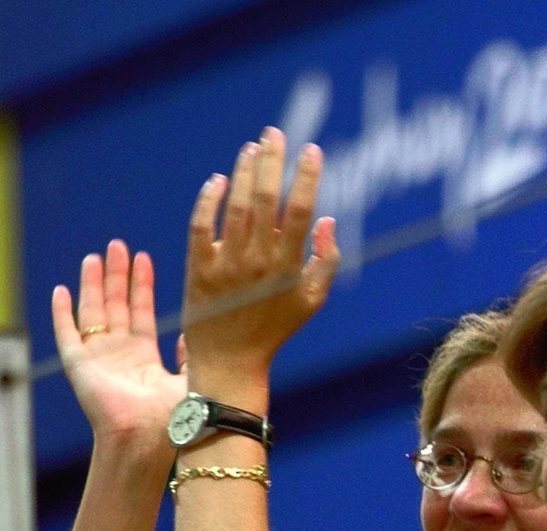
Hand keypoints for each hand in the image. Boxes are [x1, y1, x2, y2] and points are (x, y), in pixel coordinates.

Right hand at [51, 240, 184, 453]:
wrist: (148, 438)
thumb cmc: (175, 419)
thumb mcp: (192, 379)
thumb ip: (190, 356)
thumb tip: (189, 334)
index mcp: (145, 360)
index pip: (141, 313)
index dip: (142, 286)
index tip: (144, 258)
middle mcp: (120, 356)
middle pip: (116, 306)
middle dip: (118, 275)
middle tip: (118, 245)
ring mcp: (98, 360)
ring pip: (92, 313)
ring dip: (93, 284)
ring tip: (95, 257)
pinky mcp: (79, 366)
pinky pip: (67, 334)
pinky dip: (62, 313)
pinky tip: (62, 290)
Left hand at [182, 125, 338, 389]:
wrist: (231, 361)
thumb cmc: (275, 330)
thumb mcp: (311, 302)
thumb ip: (327, 261)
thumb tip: (326, 220)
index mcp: (288, 269)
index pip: (299, 211)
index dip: (306, 177)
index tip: (311, 150)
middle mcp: (257, 263)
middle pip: (265, 199)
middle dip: (272, 161)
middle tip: (274, 134)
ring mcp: (226, 265)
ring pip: (235, 206)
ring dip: (243, 172)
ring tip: (251, 149)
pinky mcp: (199, 268)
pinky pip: (201, 224)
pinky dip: (209, 199)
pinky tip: (217, 180)